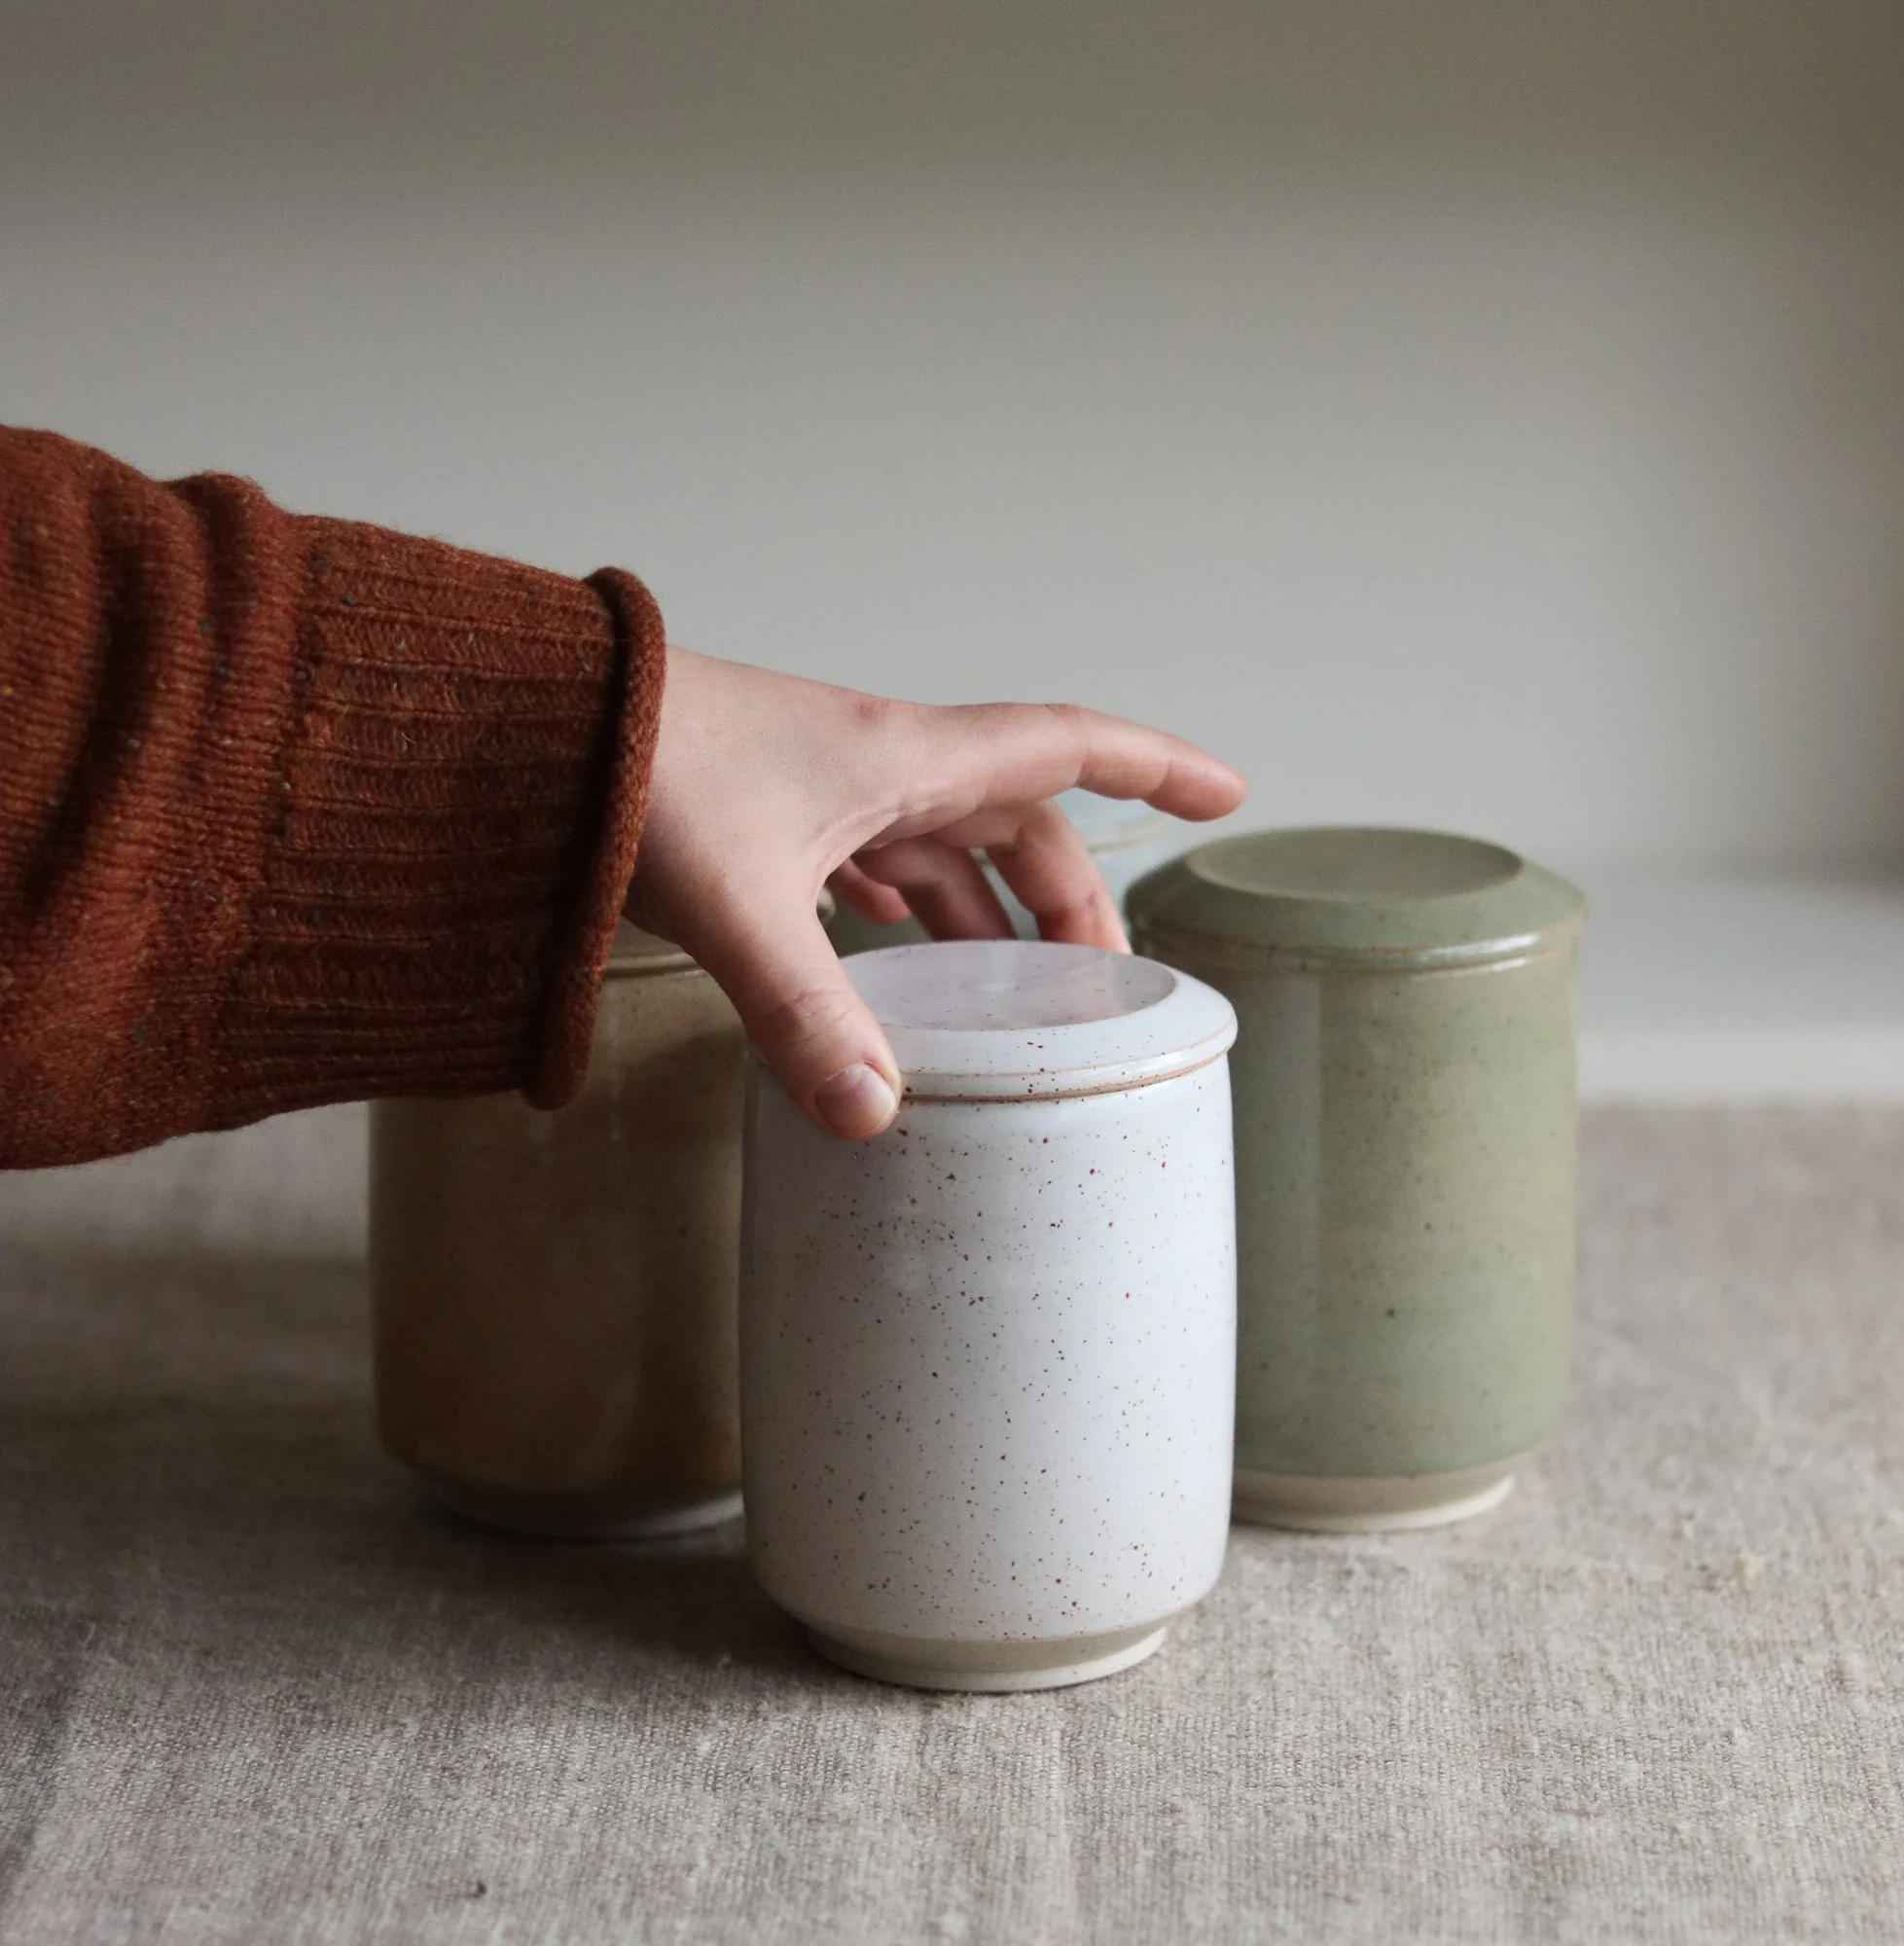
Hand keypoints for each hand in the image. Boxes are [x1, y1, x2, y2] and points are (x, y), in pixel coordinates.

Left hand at [625, 648, 1245, 1138]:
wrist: (520, 720)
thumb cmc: (630, 770)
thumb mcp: (735, 900)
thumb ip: (805, 1012)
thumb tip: (876, 1117)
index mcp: (901, 757)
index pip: (1067, 746)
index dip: (1157, 768)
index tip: (1230, 791)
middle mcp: (878, 762)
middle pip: (1015, 821)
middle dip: (1068, 899)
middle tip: (1098, 987)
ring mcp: (824, 785)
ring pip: (943, 844)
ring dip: (986, 913)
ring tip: (1010, 995)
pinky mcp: (771, 814)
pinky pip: (872, 856)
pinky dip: (905, 904)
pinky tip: (890, 945)